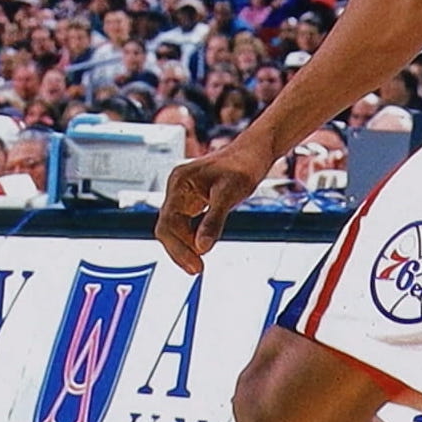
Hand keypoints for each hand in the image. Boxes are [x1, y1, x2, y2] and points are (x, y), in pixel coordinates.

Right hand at [155, 142, 268, 274]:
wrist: (255, 152)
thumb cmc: (244, 166)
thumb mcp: (230, 195)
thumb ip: (213, 221)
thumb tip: (201, 249)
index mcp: (179, 183)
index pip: (168, 223)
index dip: (178, 248)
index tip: (195, 266)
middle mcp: (177, 188)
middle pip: (167, 227)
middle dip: (180, 250)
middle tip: (197, 269)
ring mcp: (183, 193)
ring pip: (175, 226)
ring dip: (185, 246)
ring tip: (199, 264)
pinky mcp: (193, 198)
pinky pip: (185, 222)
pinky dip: (192, 237)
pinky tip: (202, 248)